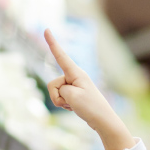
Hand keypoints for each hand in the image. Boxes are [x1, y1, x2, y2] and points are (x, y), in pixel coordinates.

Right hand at [43, 29, 135, 149]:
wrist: (103, 121)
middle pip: (53, 84)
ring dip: (61, 102)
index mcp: (76, 73)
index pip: (61, 56)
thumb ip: (61, 89)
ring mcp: (73, 86)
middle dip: (57, 96)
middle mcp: (74, 77)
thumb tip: (62, 92)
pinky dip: (64, 105)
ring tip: (75, 106)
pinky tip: (75, 109)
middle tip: (73, 102)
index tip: (47, 29)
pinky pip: (60, 99)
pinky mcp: (73, 95)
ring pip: (55, 93)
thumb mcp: (72, 97)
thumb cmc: (90, 107)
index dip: (52, 43)